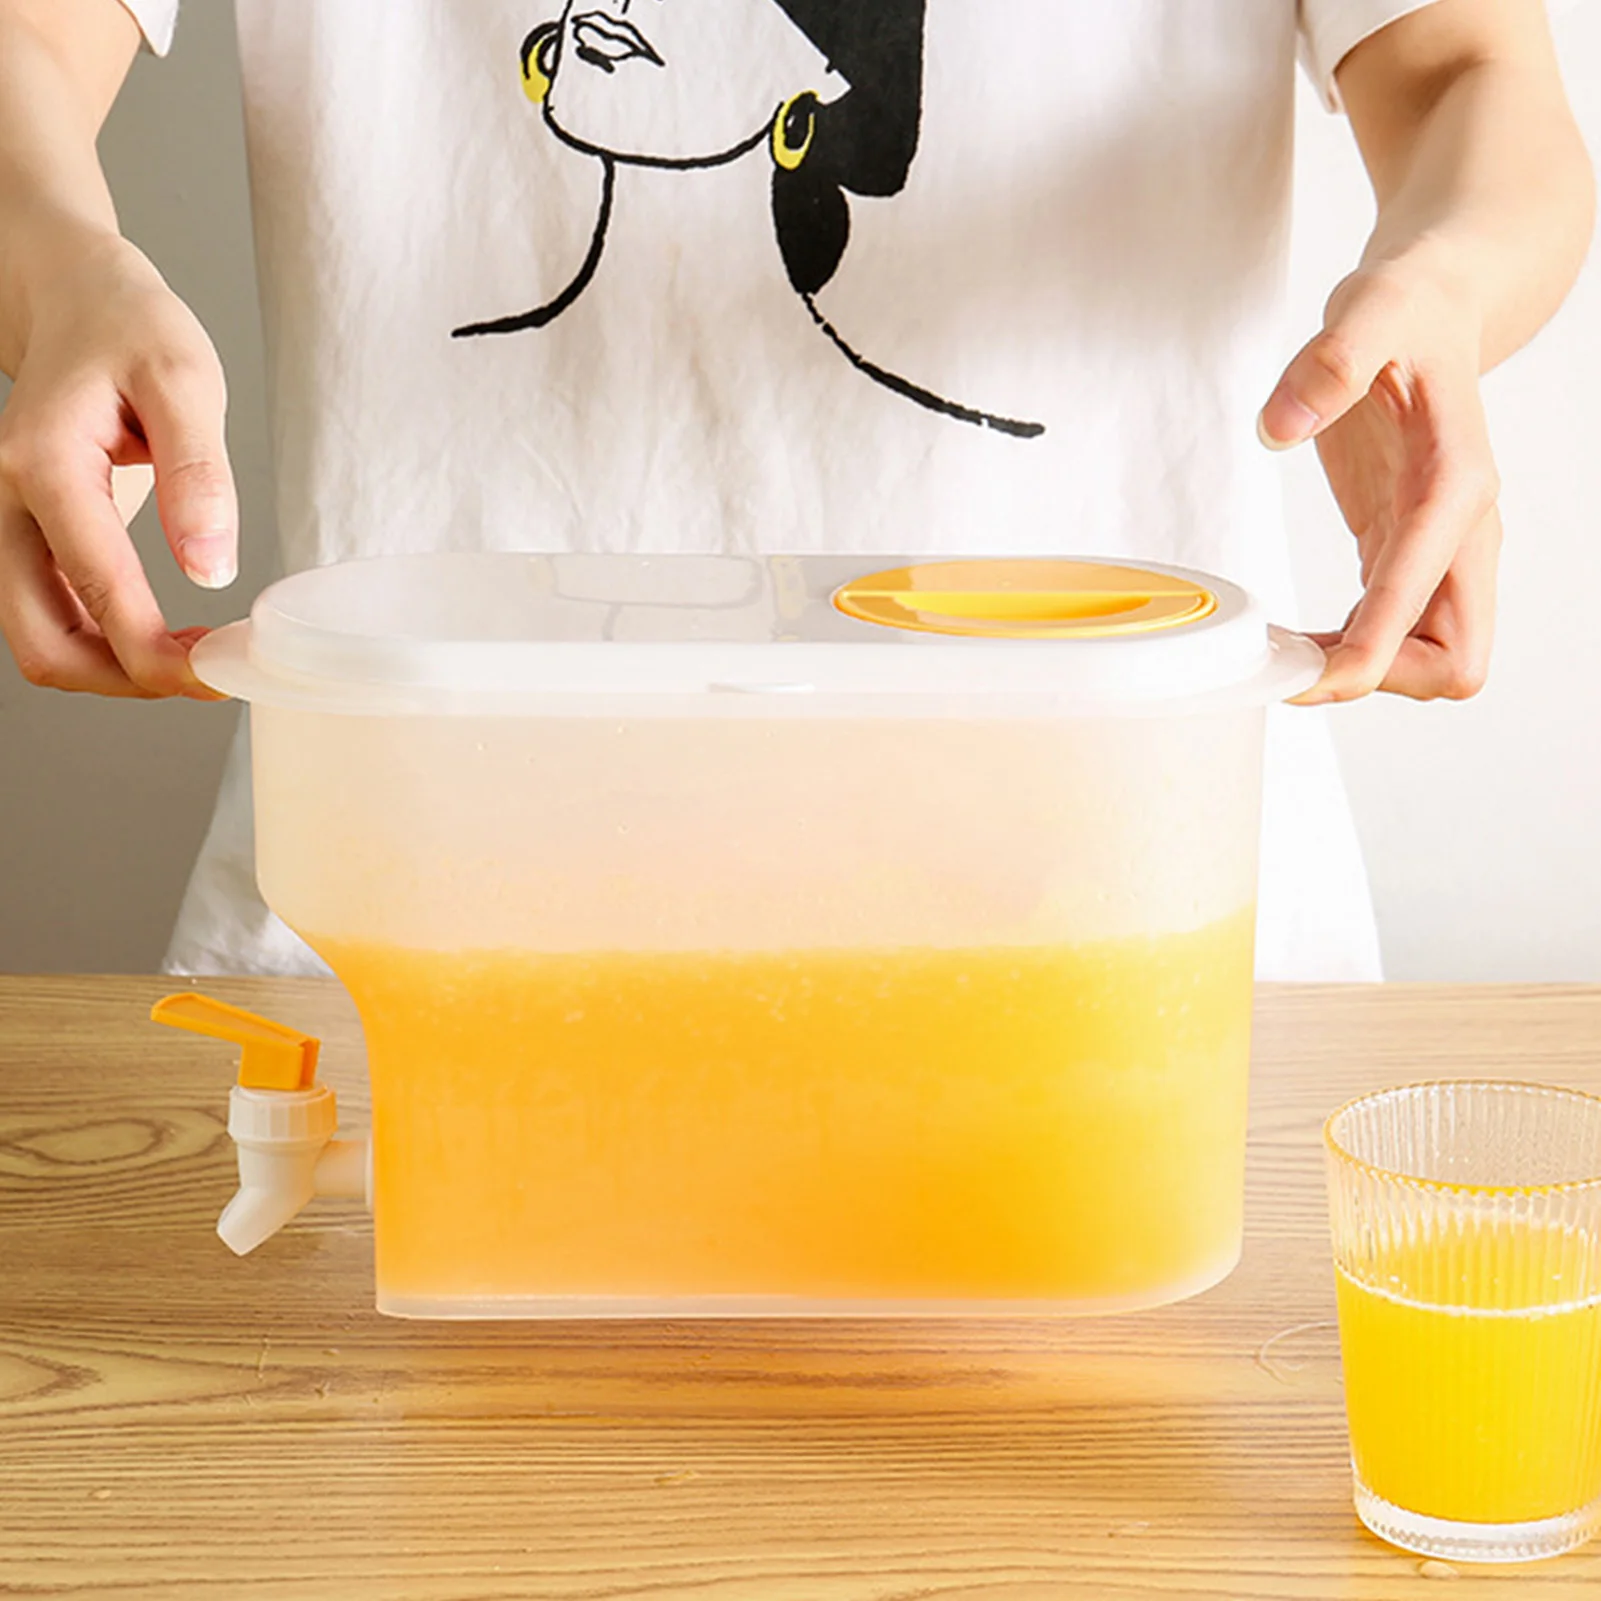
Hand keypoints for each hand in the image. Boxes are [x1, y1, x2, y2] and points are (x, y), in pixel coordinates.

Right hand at [0, 229, 235, 698]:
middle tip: (211, 677)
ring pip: (43, 641)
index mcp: (43, 466)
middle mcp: (5, 505)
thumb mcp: (186, 381)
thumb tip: (211, 572)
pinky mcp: (28, 537)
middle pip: (46, 644)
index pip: (99, 593)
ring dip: (117, 669)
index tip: (226, 670)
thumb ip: (198, 476)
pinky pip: (54, 616)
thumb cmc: (132, 329)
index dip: (161, 656)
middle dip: (128, 680)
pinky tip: (168, 635)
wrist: (78, 299)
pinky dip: (108, 643)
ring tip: (198, 657)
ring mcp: (9, 526)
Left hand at [1258, 255, 1500, 703]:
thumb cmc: (1408, 307)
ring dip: (1363, 673)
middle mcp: (1462, 531)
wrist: (1432, 301)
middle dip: (1385, 680)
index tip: (1304, 678)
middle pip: (1453, 660)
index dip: (1369, 655)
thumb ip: (1332, 363)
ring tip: (1279, 655)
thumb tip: (1278, 427)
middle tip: (1296, 669)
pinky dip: (1348, 650)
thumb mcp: (1371, 310)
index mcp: (1458, 486)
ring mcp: (1438, 548)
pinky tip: (1294, 638)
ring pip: (1429, 658)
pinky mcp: (1405, 551)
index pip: (1423, 601)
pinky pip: (1390, 631)